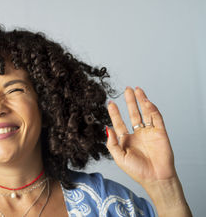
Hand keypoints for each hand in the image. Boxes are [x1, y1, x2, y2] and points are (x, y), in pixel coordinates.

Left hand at [107, 87, 191, 215]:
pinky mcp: (160, 132)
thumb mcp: (119, 157)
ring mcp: (149, 132)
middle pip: (133, 113)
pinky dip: (151, 109)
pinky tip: (146, 101)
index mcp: (126, 139)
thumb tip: (107, 128)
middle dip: (129, 102)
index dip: (114, 113)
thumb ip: (111, 143)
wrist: (155, 178)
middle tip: (126, 89)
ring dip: (141, 101)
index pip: (119, 122)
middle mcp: (137, 134)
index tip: (110, 102)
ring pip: (144, 113)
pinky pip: (156, 118)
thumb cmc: (137, 171)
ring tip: (137, 89)